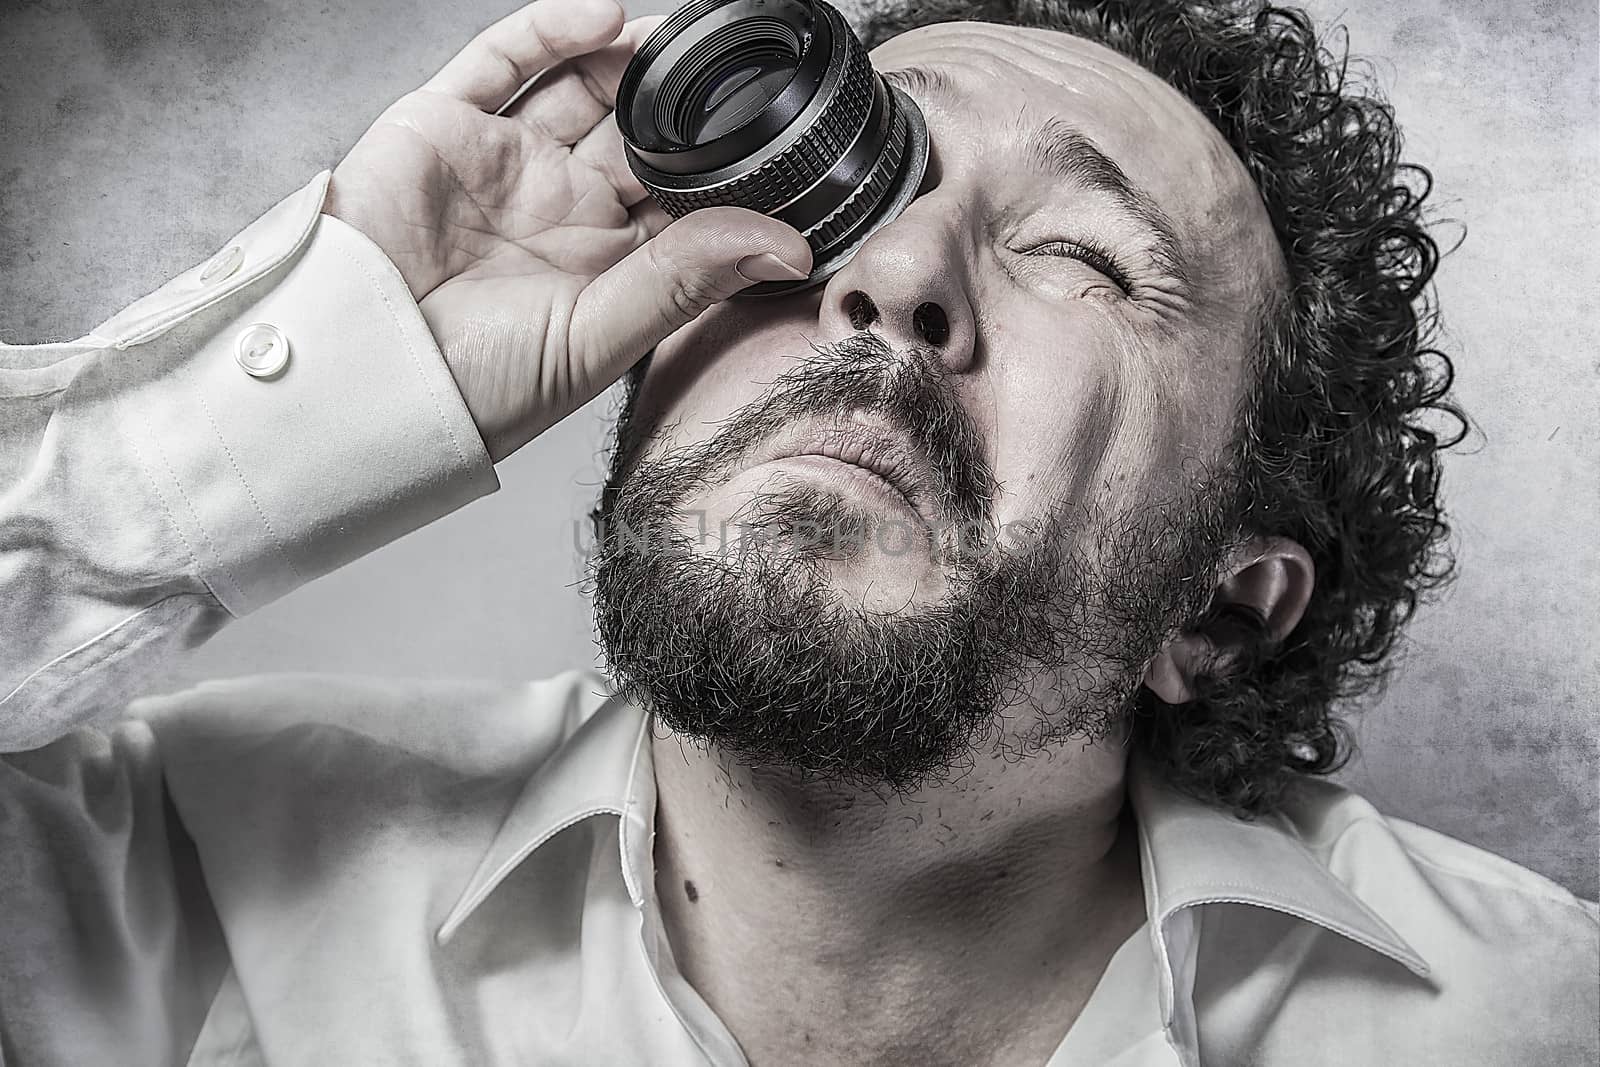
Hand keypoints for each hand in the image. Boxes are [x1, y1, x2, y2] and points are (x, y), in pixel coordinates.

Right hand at [326, 0, 811, 461]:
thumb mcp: (595, 340)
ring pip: (581, 85)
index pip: (680, 201)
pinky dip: (555, 30)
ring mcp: (503, 162)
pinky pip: (505, 59)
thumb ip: (685, 282)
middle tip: (734, 72)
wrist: (356, 377)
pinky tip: (607, 22)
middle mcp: (558, 208)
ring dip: (632, 59)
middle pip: (637, 134)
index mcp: (603, 266)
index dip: (723, 168)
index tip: (777, 137)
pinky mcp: (444, 124)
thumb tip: (787, 246)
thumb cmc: (469, 389)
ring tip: (683, 41)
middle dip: (682, 104)